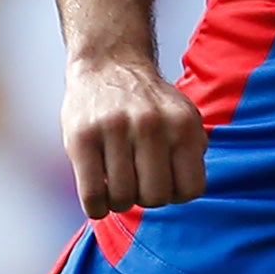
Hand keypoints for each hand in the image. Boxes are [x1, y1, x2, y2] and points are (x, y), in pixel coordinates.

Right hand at [61, 56, 207, 219]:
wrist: (109, 65)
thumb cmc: (150, 103)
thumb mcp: (185, 116)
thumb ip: (193, 150)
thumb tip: (188, 190)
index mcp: (182, 125)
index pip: (191, 189)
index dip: (177, 195)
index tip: (165, 185)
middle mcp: (151, 126)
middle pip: (155, 198)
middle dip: (147, 199)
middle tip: (138, 186)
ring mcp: (115, 130)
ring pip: (122, 198)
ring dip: (120, 202)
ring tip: (118, 186)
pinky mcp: (81, 138)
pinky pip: (92, 194)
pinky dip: (96, 208)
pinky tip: (99, 201)